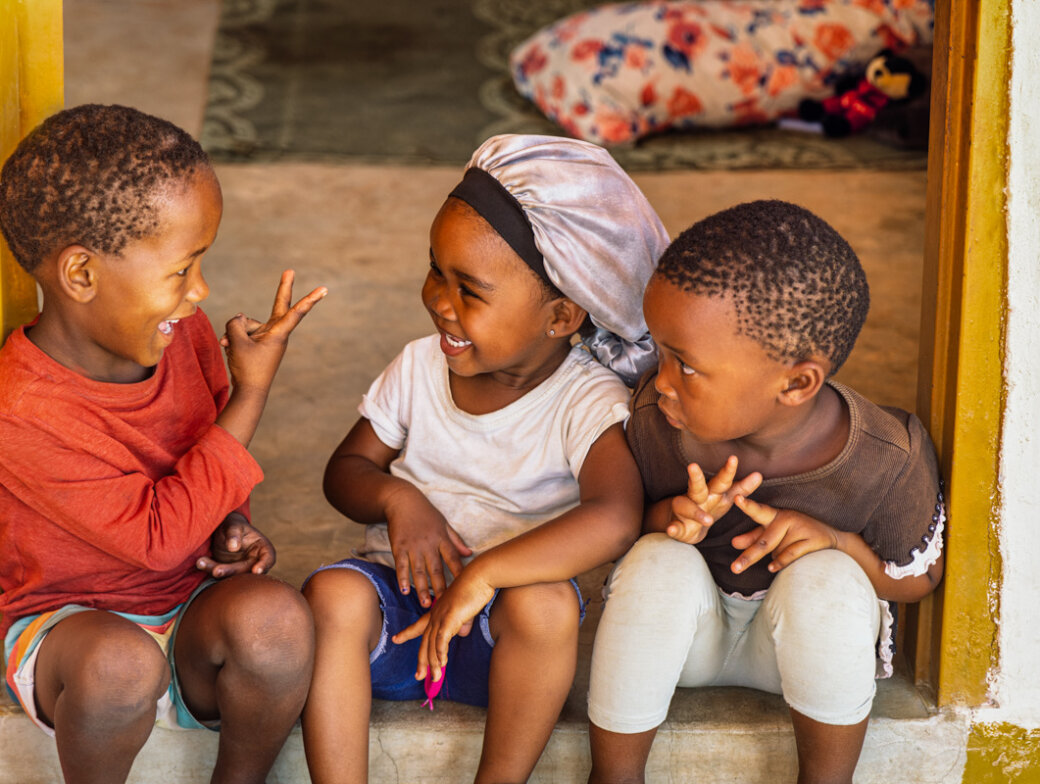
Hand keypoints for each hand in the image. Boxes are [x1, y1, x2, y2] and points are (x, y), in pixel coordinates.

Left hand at [196, 511, 275, 576]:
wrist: (222, 530)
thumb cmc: (232, 524)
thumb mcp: (234, 524)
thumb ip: (234, 533)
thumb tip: (233, 548)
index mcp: (262, 548)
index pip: (268, 558)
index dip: (264, 565)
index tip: (256, 570)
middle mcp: (254, 561)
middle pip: (247, 570)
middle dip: (231, 571)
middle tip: (216, 571)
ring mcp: (240, 568)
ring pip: (231, 574)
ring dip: (216, 570)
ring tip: (201, 563)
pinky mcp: (227, 571)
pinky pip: (219, 573)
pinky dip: (209, 568)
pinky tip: (200, 562)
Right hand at [221, 270, 326, 393]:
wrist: (249, 392)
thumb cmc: (247, 368)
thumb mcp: (236, 341)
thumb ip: (236, 323)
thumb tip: (240, 317)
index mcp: (279, 334)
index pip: (296, 312)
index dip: (309, 299)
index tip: (324, 289)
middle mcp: (276, 333)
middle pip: (280, 305)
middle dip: (284, 287)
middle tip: (290, 270)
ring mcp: (267, 336)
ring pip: (247, 323)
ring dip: (236, 334)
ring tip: (234, 348)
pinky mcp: (258, 341)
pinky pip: (243, 331)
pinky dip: (233, 338)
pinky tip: (227, 346)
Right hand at [385, 486, 472, 606]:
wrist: (402, 501)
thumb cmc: (425, 513)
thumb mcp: (444, 523)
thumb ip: (456, 540)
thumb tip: (470, 553)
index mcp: (441, 538)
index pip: (453, 558)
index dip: (459, 572)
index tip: (466, 586)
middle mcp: (428, 544)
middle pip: (436, 569)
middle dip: (441, 588)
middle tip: (445, 605)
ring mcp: (413, 546)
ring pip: (419, 571)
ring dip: (422, 589)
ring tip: (426, 604)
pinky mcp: (399, 547)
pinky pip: (401, 565)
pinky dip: (402, 578)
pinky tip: (405, 591)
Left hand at [391, 569, 491, 682]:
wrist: (480, 576)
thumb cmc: (475, 589)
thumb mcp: (466, 610)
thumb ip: (462, 623)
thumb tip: (462, 633)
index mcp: (437, 611)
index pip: (419, 625)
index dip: (407, 633)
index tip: (395, 639)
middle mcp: (436, 614)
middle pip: (424, 641)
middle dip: (421, 660)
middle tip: (418, 676)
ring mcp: (442, 615)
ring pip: (433, 644)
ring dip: (434, 663)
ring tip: (434, 677)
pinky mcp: (451, 617)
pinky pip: (442, 639)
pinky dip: (440, 652)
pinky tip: (441, 663)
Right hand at [668, 456, 761, 543]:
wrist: (683, 524)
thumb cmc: (707, 508)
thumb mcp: (725, 498)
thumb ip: (741, 488)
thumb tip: (759, 474)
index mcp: (712, 492)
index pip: (721, 480)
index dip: (728, 471)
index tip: (734, 458)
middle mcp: (696, 498)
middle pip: (697, 486)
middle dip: (695, 477)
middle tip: (693, 466)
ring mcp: (685, 511)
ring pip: (686, 507)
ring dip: (696, 512)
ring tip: (708, 520)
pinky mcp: (677, 526)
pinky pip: (674, 527)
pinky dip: (673, 529)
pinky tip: (671, 530)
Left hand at [730, 495, 839, 574]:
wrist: (833, 539)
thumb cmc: (797, 536)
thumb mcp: (775, 534)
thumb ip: (754, 537)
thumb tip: (733, 543)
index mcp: (775, 515)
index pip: (759, 511)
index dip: (748, 505)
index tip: (736, 498)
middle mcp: (787, 518)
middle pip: (764, 541)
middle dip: (749, 556)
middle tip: (734, 568)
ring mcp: (801, 528)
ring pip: (778, 551)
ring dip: (775, 559)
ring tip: (779, 559)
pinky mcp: (813, 539)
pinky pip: (791, 554)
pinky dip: (781, 562)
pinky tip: (772, 568)